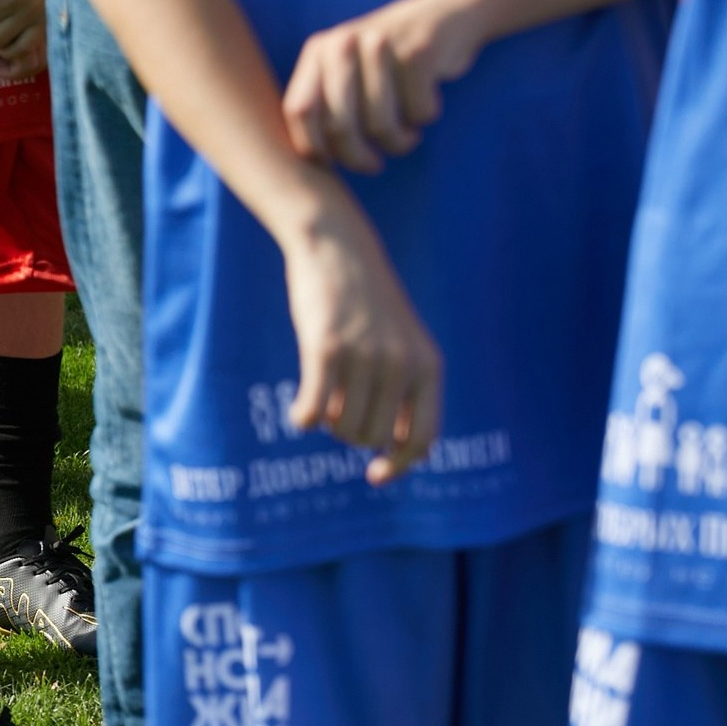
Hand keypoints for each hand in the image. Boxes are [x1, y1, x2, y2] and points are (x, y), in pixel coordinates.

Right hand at [277, 187, 442, 483]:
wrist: (338, 249)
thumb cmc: (366, 304)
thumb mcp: (401, 344)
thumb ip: (406, 391)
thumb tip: (401, 453)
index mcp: (428, 366)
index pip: (420, 438)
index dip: (397, 464)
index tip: (373, 475)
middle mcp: (402, 364)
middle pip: (372, 436)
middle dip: (350, 433)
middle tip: (337, 408)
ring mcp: (365, 357)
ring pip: (342, 427)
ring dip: (327, 422)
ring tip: (323, 396)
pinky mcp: (326, 349)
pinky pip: (312, 411)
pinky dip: (302, 418)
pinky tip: (298, 413)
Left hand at [281, 0, 482, 172]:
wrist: (447, 15)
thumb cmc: (389, 63)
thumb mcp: (346, 74)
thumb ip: (322, 106)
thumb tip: (309, 163)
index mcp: (319, 51)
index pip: (300, 111)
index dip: (314, 146)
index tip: (333, 163)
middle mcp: (344, 43)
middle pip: (339, 125)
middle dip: (358, 157)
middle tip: (374, 164)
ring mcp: (382, 43)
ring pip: (380, 124)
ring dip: (397, 142)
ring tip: (405, 136)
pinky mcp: (420, 50)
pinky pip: (418, 111)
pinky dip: (425, 117)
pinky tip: (427, 106)